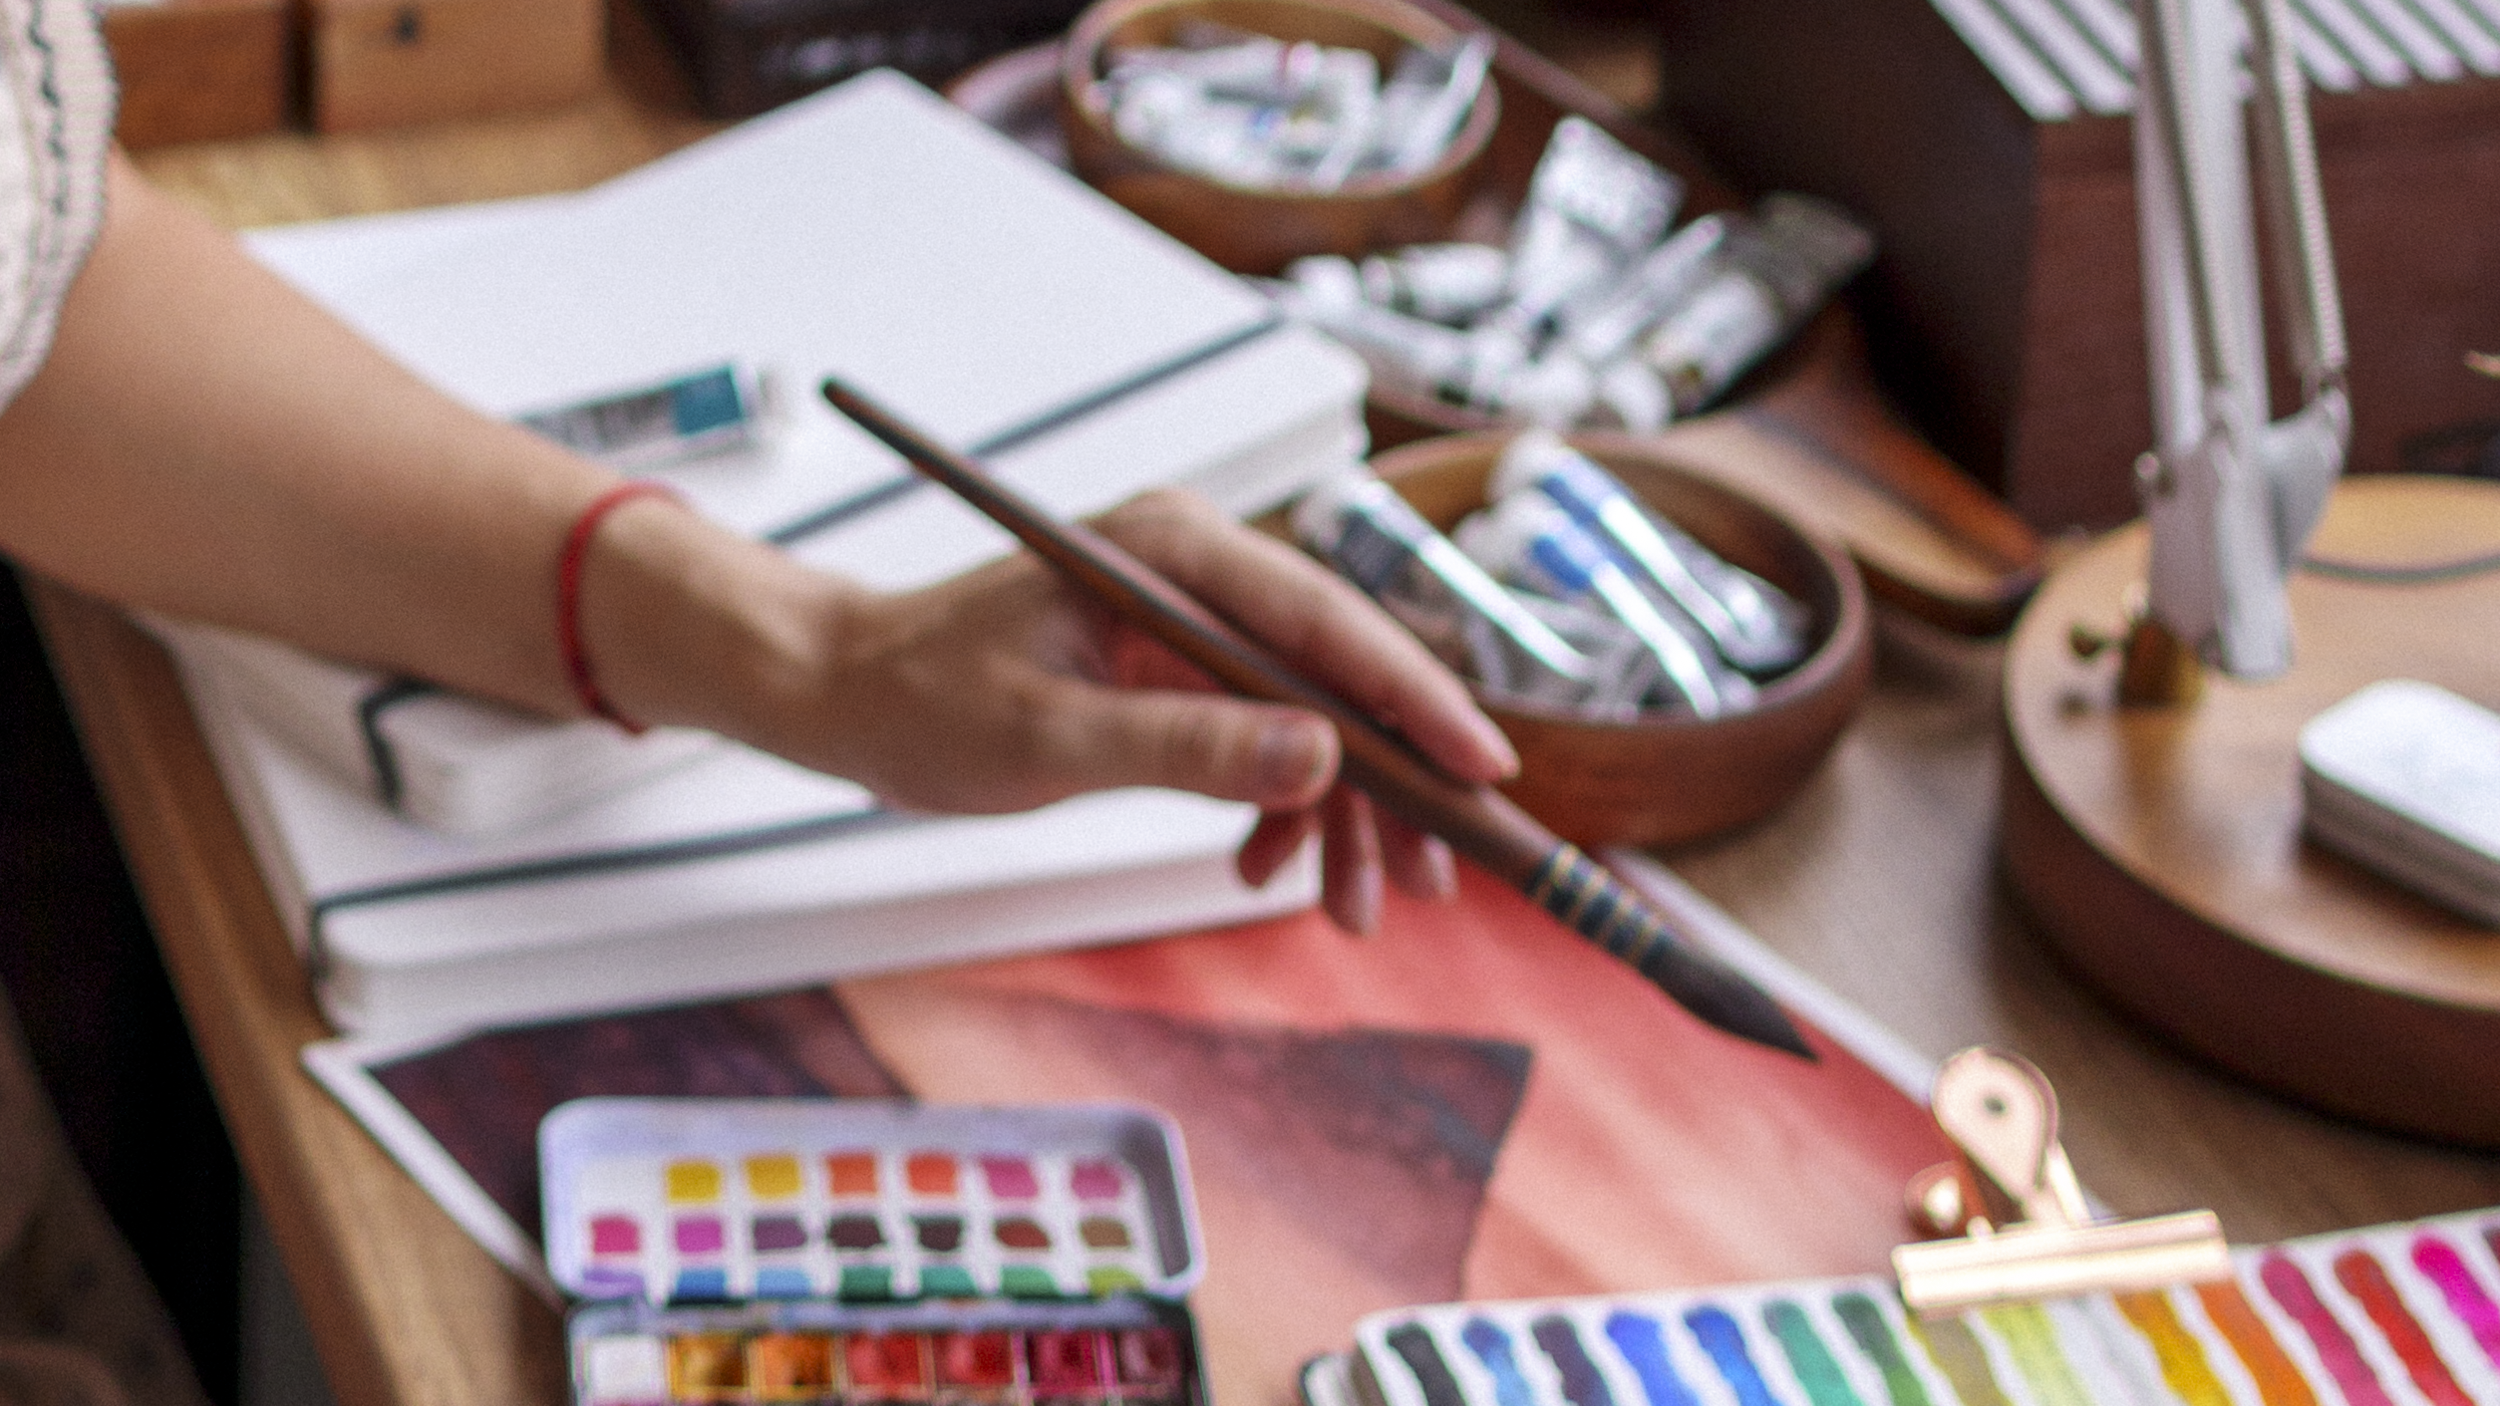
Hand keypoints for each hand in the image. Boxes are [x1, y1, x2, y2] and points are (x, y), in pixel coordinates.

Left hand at [803, 489, 1518, 932]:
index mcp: (1173, 550)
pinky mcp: (1184, 667)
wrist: (848, 694)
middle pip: (1339, 672)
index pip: (1323, 621)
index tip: (1480, 769)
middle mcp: (1199, 569)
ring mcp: (1195, 619)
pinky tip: (1268, 868)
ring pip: (1315, 715)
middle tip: (1431, 878)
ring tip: (1352, 908)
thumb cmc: (923, 700)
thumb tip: (1321, 759)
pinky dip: (1283, 807)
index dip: (1412, 698)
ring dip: (1342, 813)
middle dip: (1390, 780)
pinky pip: (1268, 737)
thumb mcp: (1049, 739)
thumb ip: (1184, 746)